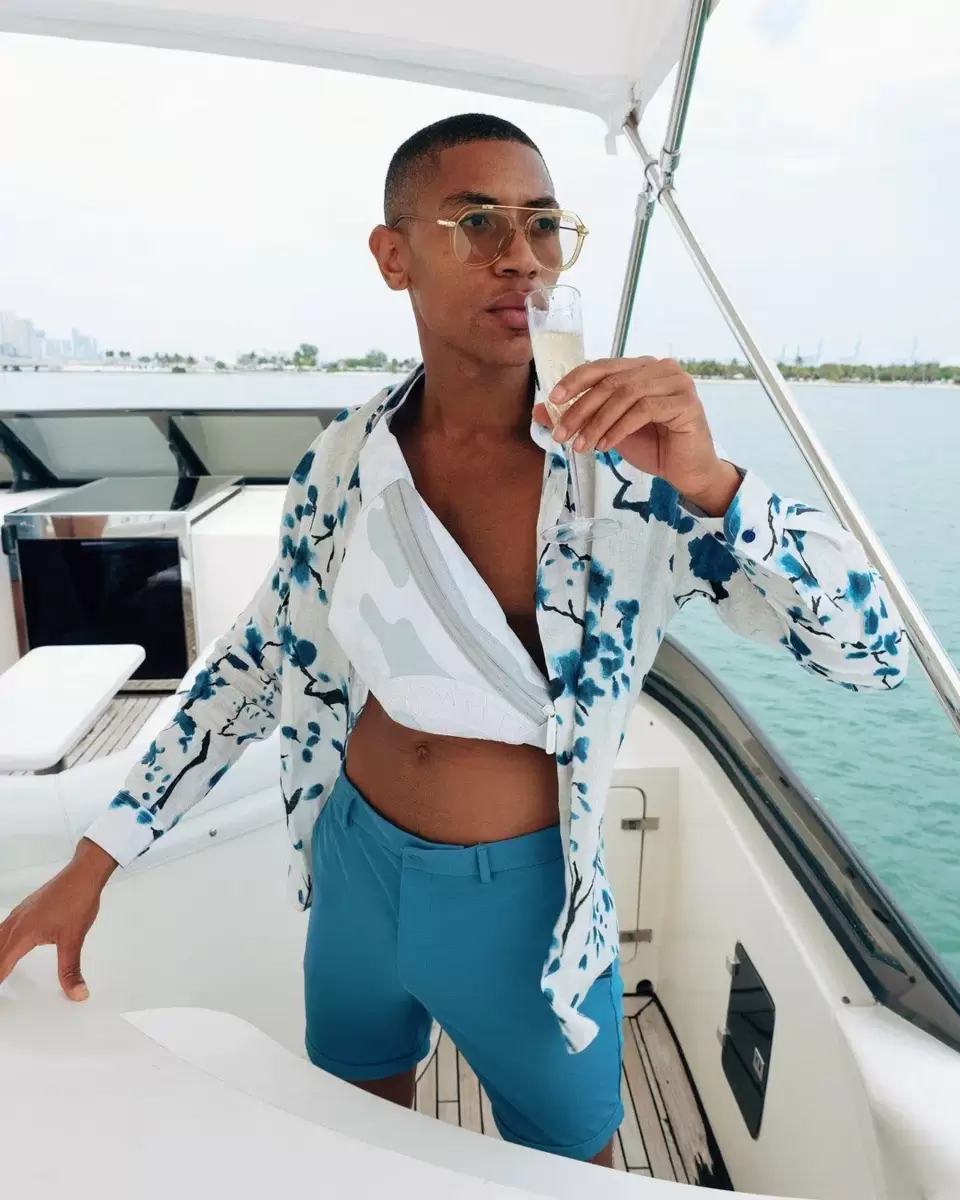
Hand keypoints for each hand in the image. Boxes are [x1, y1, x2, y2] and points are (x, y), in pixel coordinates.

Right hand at [0, 838, 116, 999]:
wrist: (84, 873)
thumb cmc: (77, 899)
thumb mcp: (73, 939)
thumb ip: (71, 969)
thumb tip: (76, 992)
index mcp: (23, 934)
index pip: (1, 965)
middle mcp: (16, 923)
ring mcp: (20, 913)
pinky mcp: (26, 908)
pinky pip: (4, 928)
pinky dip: (0, 941)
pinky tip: (4, 943)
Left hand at [532, 357, 740, 516]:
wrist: (687, 471)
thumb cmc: (652, 447)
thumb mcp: (607, 430)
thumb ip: (580, 417)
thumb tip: (540, 411)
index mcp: (641, 368)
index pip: (603, 366)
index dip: (575, 380)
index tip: (553, 399)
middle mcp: (660, 368)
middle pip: (612, 381)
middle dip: (581, 409)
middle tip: (561, 434)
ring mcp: (676, 383)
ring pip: (626, 395)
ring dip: (597, 422)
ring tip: (581, 446)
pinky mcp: (685, 403)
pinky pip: (643, 410)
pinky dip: (618, 429)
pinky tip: (605, 446)